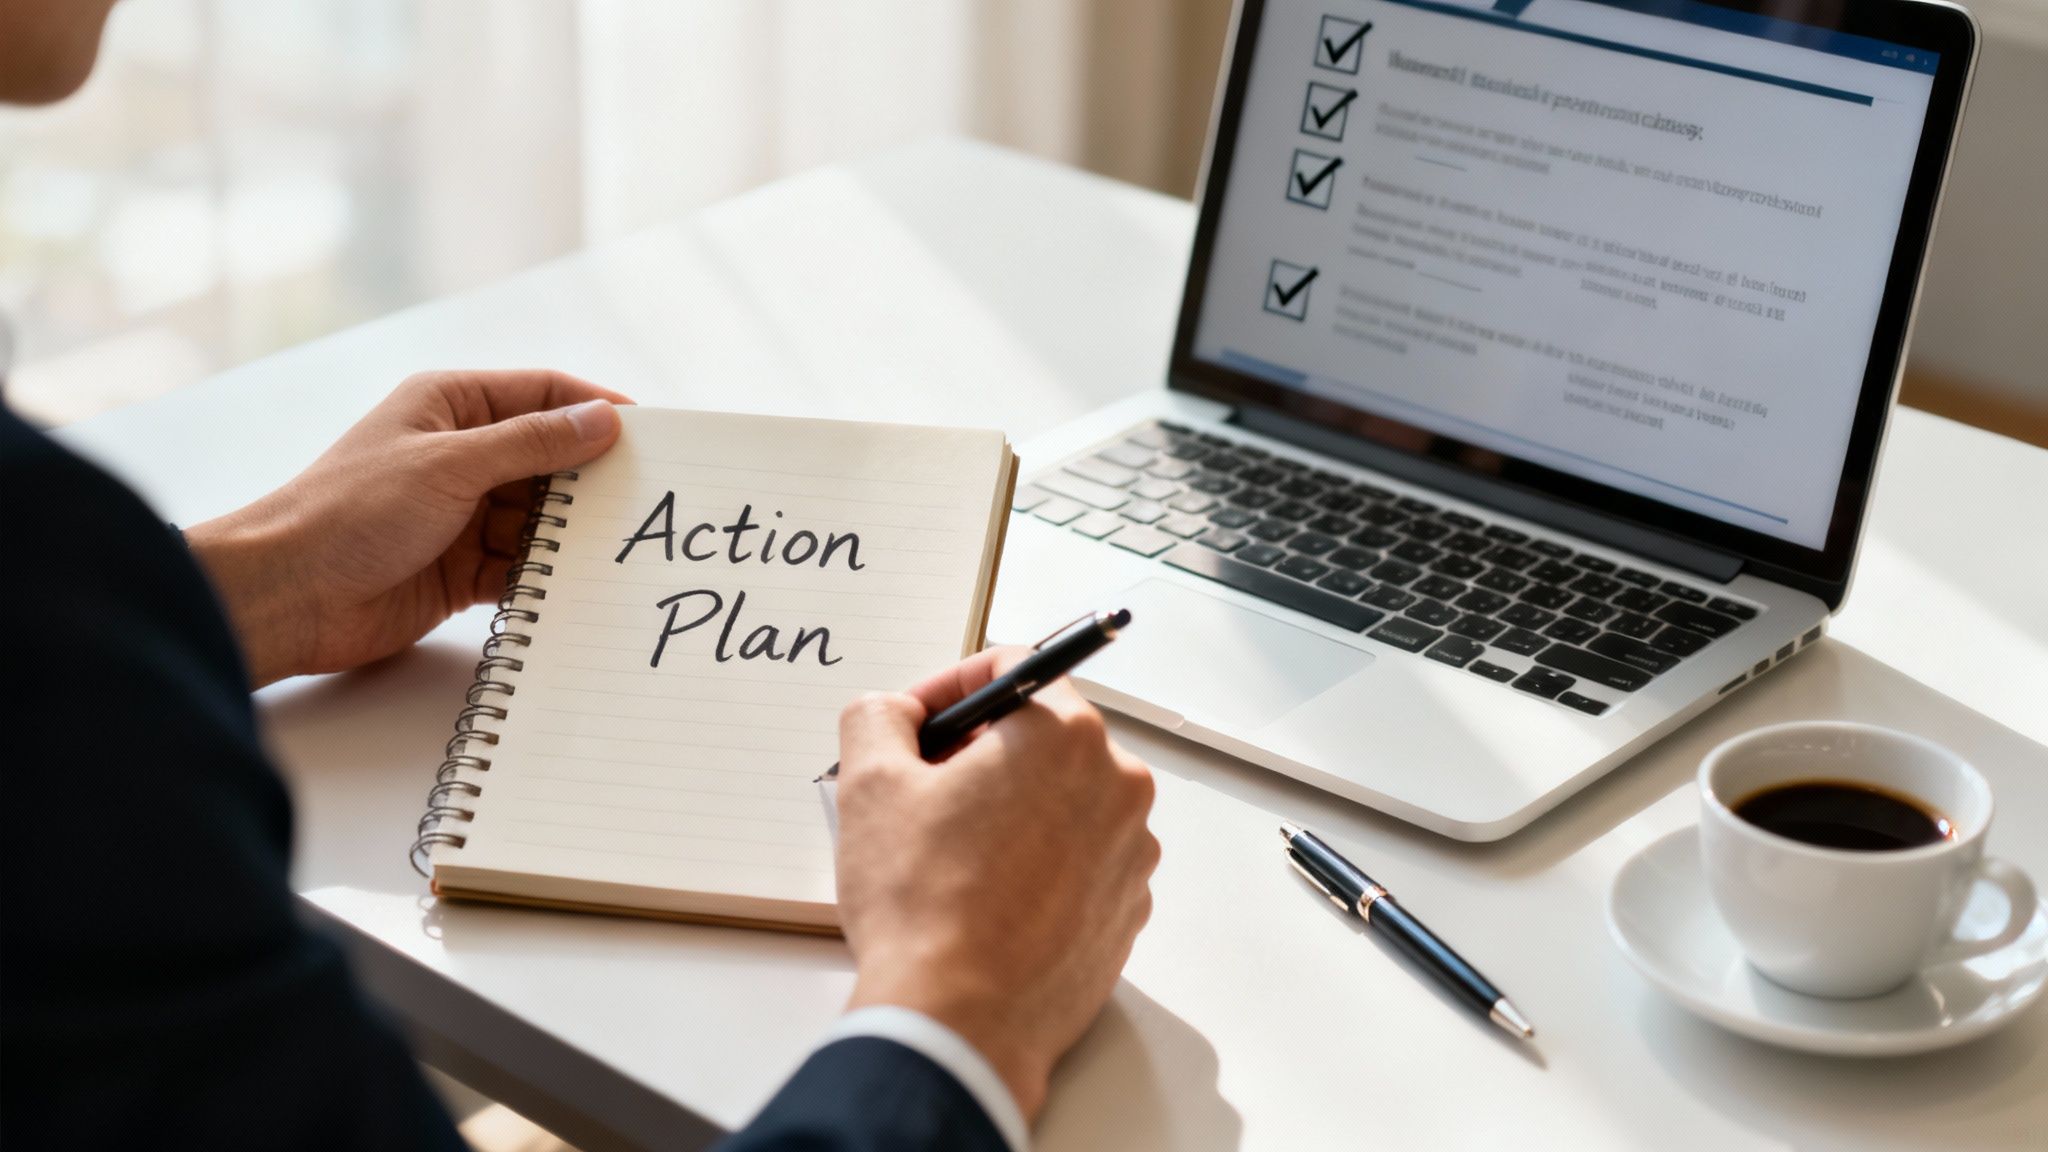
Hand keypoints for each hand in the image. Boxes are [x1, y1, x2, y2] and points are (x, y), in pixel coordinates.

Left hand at [185, 370, 631, 685]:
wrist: (286, 595)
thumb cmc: (349, 511)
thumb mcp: (451, 464)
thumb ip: (532, 444)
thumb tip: (602, 422)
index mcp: (451, 406)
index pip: (543, 394)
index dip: (595, 409)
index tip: (650, 434)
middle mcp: (460, 455)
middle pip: (548, 459)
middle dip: (591, 479)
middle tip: (647, 499)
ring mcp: (461, 514)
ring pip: (539, 517)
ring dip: (569, 535)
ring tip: (617, 548)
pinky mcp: (459, 569)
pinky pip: (520, 566)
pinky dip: (544, 576)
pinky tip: (575, 587)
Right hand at [834, 649, 1158, 1121]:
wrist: (960, 1025)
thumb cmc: (922, 906)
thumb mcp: (869, 784)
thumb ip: (879, 716)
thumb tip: (896, 712)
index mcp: (1064, 735)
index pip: (1014, 665)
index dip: (951, 685)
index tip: (918, 720)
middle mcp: (1117, 784)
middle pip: (1042, 733)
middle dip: (979, 749)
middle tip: (922, 786)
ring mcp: (1131, 851)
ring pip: (1063, 797)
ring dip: (1010, 806)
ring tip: (948, 851)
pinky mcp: (1127, 909)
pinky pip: (1080, 857)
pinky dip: (1038, 860)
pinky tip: (985, 895)